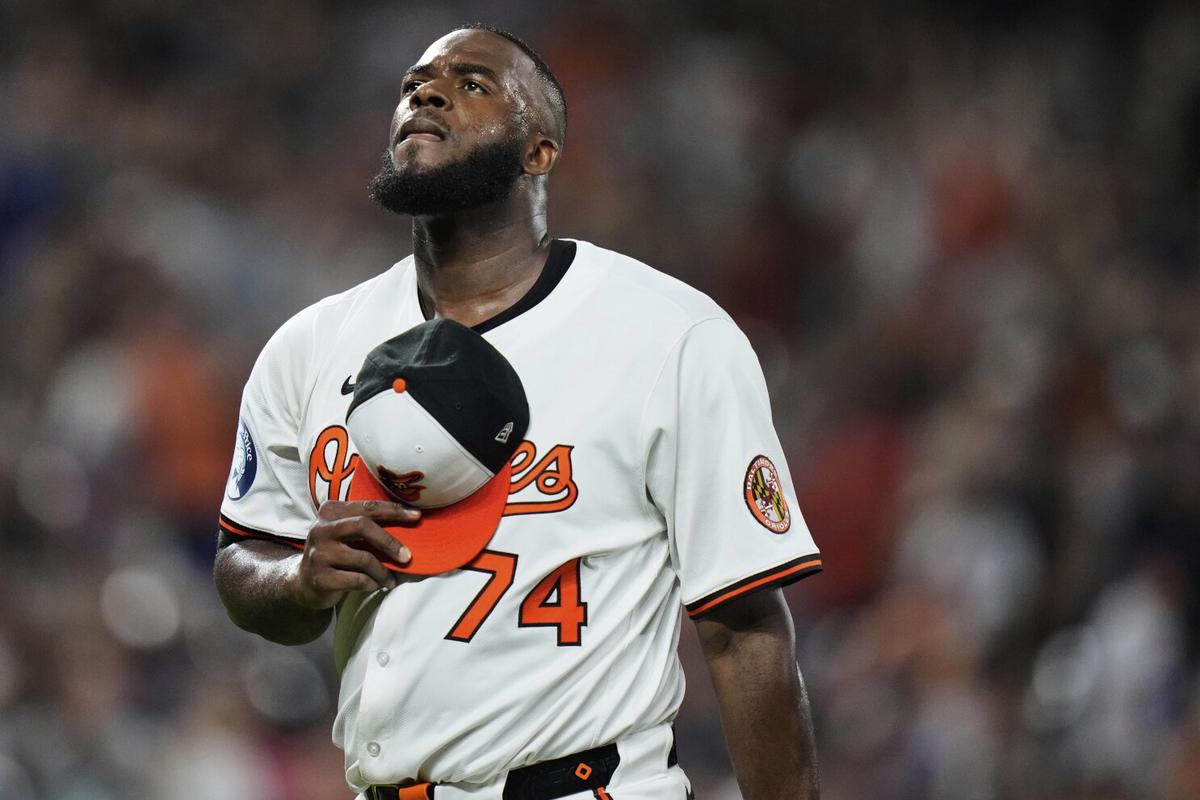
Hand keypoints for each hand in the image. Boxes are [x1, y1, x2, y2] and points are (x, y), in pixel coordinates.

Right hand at [289, 500, 420, 608]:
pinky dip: (372, 584)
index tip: (417, 516)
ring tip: (391, 580)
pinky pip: (357, 580)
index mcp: (331, 511)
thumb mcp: (346, 533)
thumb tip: (411, 522)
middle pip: (363, 526)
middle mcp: (321, 528)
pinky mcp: (320, 578)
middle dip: (390, 541)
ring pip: (363, 558)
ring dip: (383, 571)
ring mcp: (319, 554)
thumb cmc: (336, 553)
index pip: (367, 507)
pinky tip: (375, 585)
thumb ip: (368, 524)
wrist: (304, 581)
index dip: (394, 511)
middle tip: (408, 556)